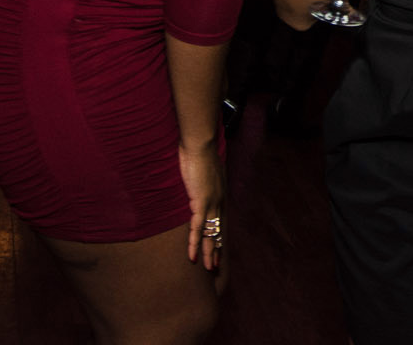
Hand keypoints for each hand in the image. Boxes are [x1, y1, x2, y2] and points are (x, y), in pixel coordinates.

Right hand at [178, 141, 224, 269]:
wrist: (200, 145)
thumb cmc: (199, 155)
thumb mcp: (202, 173)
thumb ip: (200, 183)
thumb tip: (196, 186)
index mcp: (220, 196)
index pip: (220, 222)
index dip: (218, 237)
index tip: (218, 250)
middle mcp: (220, 202)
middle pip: (219, 232)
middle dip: (217, 250)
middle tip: (215, 267)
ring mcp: (212, 203)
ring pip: (211, 234)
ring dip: (209, 252)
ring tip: (208, 268)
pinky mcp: (202, 202)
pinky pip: (197, 228)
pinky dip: (194, 243)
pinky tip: (192, 255)